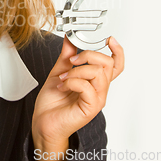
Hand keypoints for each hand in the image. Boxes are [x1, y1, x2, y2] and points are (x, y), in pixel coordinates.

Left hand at [31, 36, 123, 160]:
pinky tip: (63, 86)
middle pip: (108, 63)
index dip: (117, 51)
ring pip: (98, 73)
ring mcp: (97, 99)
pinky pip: (87, 86)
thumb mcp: (59, 72)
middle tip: (73, 61)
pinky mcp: (90, 108)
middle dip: (89, 55)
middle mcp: (99, 90)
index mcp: (94, 81)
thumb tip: (69, 38)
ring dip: (77, 71)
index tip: (109, 39)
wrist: (43, 122)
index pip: (116, 65)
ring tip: (64, 77)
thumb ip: (66, 55)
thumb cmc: (52, 102)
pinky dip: (72, 82)